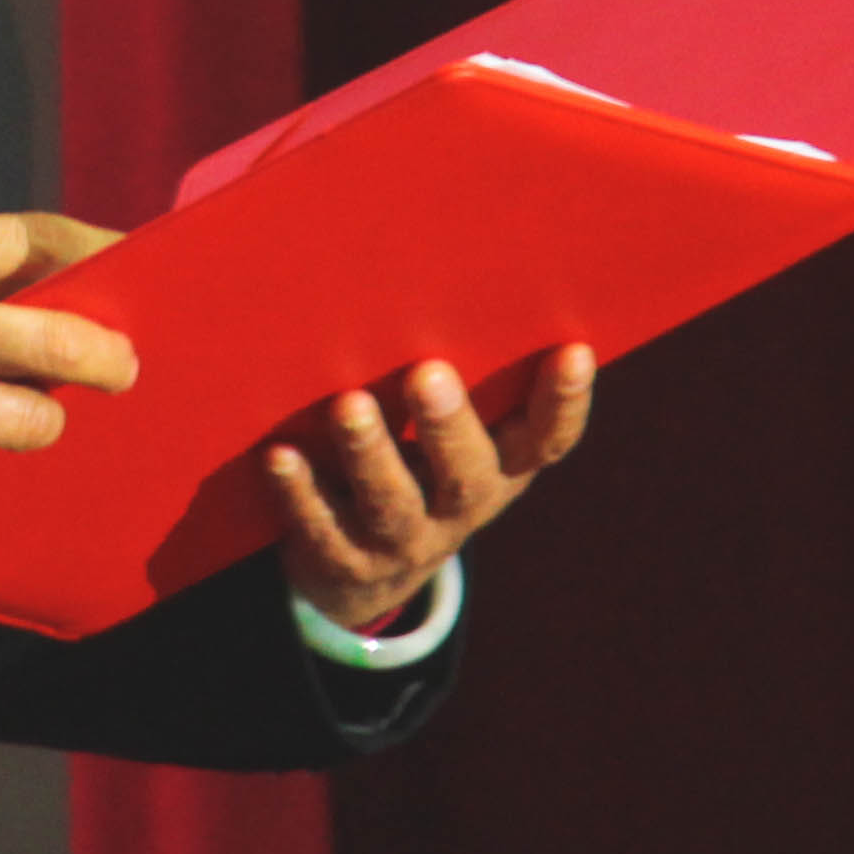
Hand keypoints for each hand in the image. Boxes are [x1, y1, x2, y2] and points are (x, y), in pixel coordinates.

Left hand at [267, 345, 595, 634]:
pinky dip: (300, 493)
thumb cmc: (414, 464)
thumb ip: (458, 380)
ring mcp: (402, 541)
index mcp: (499, 468)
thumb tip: (441, 279)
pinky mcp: (343, 560)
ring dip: (370, 453)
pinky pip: (320, 529)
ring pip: (390, 502)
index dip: (564, 403)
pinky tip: (280, 456)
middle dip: (447, 425)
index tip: (573, 351)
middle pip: (464, 474)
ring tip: (349, 406)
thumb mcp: (452, 434)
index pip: (545, 441)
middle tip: (428, 373)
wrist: (364, 574)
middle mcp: (459, 508)